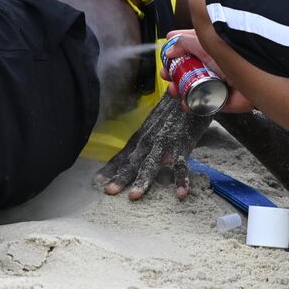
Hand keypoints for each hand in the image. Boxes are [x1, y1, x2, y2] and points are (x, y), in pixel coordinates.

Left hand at [96, 93, 212, 199]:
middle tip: (109, 191)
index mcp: (142, 136)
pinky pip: (181, 164)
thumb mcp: (154, 124)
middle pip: (132, 162)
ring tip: (134, 196)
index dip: (110, 168)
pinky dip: (181, 179)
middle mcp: (149, 139)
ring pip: (151, 164)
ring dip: (143, 180)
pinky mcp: (183, 144)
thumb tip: (132, 154)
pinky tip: (180, 194)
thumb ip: (145, 139)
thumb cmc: (172, 111)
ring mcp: (165, 142)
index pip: (122, 155)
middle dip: (120, 177)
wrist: (191, 92)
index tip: (98, 181)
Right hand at [160, 30, 254, 112]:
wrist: (253, 76)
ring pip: (189, 88)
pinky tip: (185, 103)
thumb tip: (169, 49)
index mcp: (209, 49)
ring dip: (177, 89)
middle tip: (166, 72)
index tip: (166, 50)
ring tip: (173, 88)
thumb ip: (185, 42)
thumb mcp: (205, 43)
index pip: (188, 47)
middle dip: (172, 72)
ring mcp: (213, 83)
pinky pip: (199, 104)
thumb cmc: (235, 57)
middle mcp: (210, 66)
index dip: (175, 49)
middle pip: (185, 70)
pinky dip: (190, 105)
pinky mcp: (217, 100)